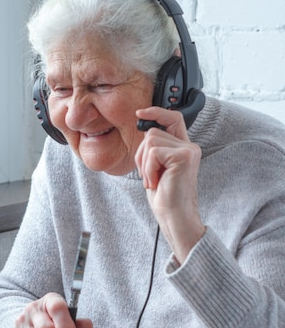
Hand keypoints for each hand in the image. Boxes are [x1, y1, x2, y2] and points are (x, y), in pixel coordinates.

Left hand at [135, 107, 205, 262]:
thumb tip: (143, 128)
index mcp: (183, 148)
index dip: (156, 112)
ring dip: (144, 163)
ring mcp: (188, 150)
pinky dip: (148, 168)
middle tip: (148, 175)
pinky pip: (153, 152)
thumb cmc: (164, 196)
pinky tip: (155, 182)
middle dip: (141, 154)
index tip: (139, 113)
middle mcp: (189, 146)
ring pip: (150, 140)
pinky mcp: (183, 156)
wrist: (174, 216)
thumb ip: (154, 148)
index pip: (173, 119)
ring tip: (153, 179)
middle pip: (152, 132)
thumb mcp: (156, 167)